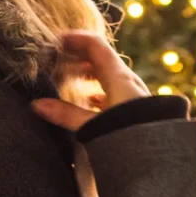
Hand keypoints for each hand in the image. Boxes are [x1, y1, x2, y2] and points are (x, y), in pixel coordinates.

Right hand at [31, 30, 149, 131]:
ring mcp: (131, 93)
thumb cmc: (128, 135)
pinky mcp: (134, 107)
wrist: (159, 157)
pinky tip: (88, 101)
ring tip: (67, 79)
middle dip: (77, 56)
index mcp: (118, 76)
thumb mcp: (94, 125)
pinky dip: (96, 89)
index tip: (55, 40)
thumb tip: (36, 105)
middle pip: (99, 58)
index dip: (75, 39)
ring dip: (86, 73)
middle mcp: (126, 80)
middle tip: (56, 60)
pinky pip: (112, 90)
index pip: (95, 45)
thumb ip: (65, 115)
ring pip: (106, 74)